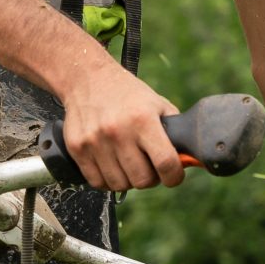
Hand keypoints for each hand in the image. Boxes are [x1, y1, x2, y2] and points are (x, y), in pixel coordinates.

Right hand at [58, 61, 183, 191]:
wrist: (88, 78)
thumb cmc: (127, 94)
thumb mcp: (157, 105)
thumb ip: (173, 132)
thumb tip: (187, 161)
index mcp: (142, 120)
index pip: (165, 164)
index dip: (174, 177)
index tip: (173, 176)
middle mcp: (118, 131)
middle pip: (142, 180)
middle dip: (150, 178)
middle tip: (148, 167)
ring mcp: (95, 141)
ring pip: (119, 185)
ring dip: (128, 180)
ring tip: (129, 164)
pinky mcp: (77, 148)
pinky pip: (97, 182)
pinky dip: (107, 180)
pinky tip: (111, 165)